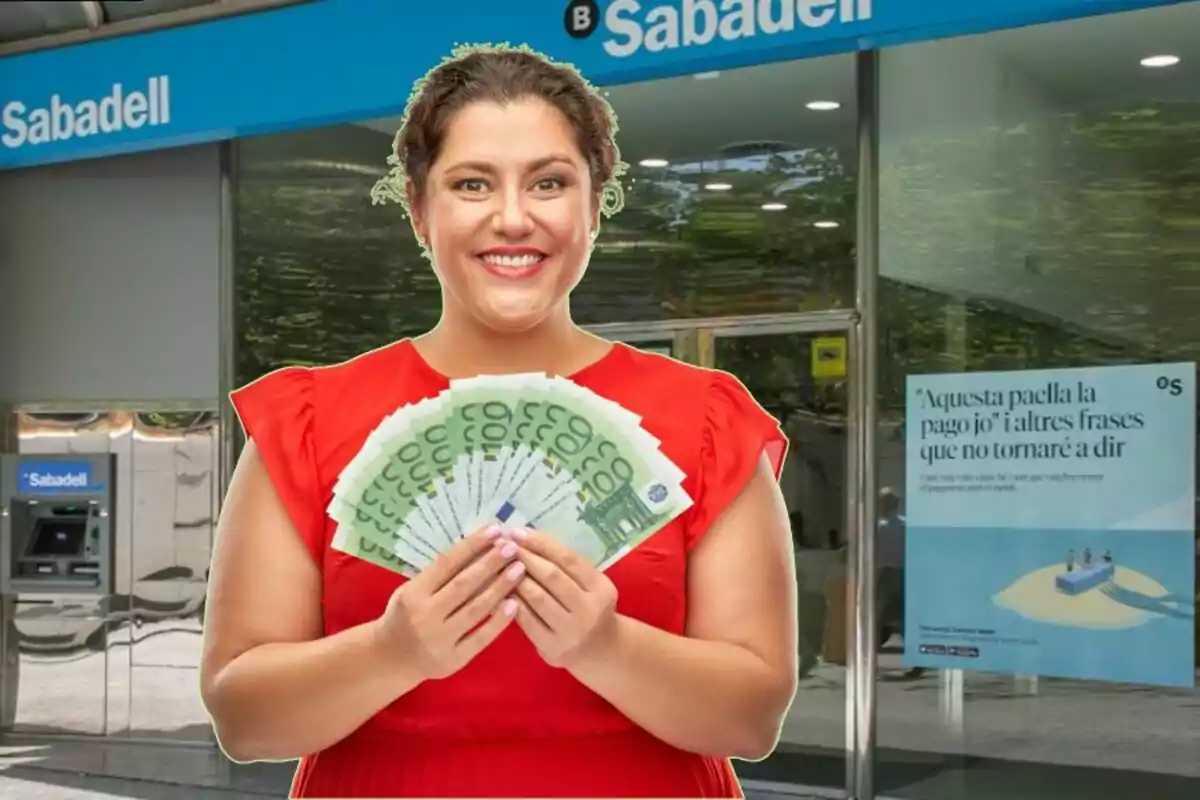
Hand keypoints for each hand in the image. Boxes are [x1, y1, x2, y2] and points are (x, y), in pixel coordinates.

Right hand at [375, 525, 526, 680]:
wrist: (388, 660)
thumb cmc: (402, 617)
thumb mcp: (410, 591)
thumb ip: (438, 576)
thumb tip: (477, 548)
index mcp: (413, 593)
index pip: (446, 563)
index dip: (472, 545)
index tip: (495, 530)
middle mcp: (425, 615)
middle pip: (464, 585)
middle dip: (491, 563)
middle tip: (512, 547)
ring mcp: (439, 639)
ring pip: (475, 610)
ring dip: (500, 588)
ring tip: (519, 570)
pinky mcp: (453, 660)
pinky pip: (480, 638)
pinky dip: (498, 621)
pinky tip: (515, 604)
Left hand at [508, 529, 618, 669]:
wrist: (600, 651)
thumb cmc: (589, 609)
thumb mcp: (590, 585)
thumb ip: (566, 566)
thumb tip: (527, 538)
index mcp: (600, 588)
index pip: (568, 559)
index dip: (541, 543)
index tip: (517, 532)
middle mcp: (589, 609)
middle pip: (552, 576)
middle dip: (525, 556)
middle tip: (502, 544)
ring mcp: (570, 630)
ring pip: (537, 597)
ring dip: (514, 577)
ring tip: (498, 564)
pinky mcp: (552, 647)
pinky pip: (526, 620)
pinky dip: (511, 602)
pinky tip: (499, 591)